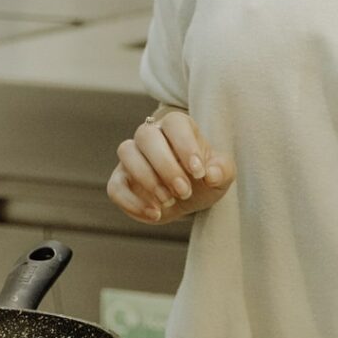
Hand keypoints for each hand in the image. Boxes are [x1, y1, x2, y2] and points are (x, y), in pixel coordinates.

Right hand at [106, 106, 234, 224]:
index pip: (174, 123)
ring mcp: (132, 157)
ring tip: (169, 201)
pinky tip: (155, 214)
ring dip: (148, 179)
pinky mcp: (120, 180)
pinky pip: (115, 186)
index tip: (198, 172)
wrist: (189, 198)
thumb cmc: (204, 177)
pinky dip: (132, 202)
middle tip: (184, 191)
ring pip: (126, 152)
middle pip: (146, 135)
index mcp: (177, 127)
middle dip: (166, 166)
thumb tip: (211, 175)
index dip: (185, 145)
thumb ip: (222, 171)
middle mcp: (150, 135)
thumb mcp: (221, 175)